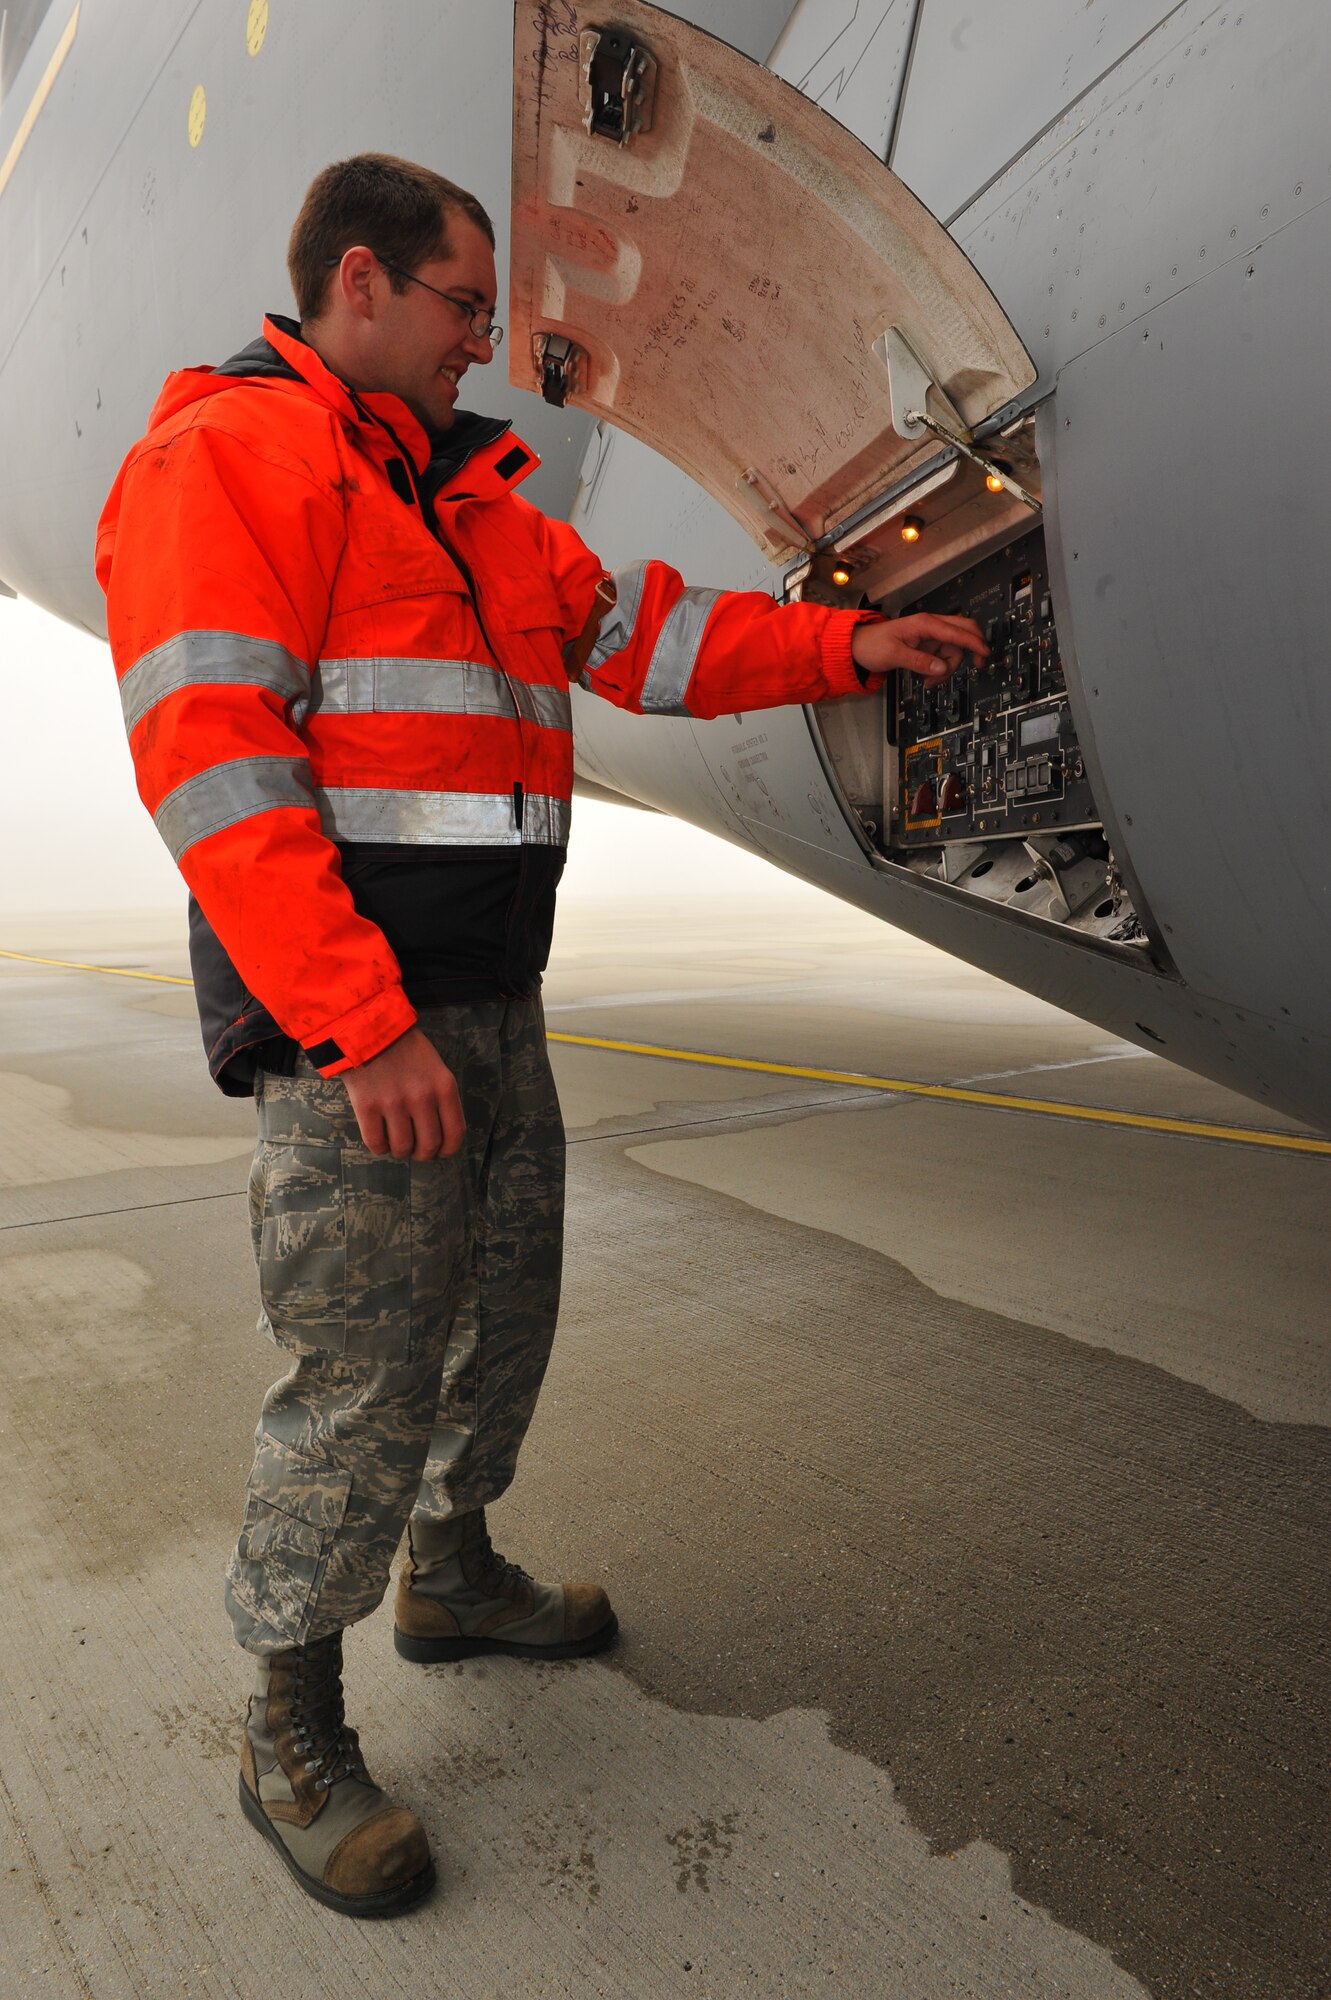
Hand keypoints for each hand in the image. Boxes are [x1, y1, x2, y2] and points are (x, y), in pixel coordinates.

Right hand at [343, 1026, 465, 1160]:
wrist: (368, 1029)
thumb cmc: (405, 1048)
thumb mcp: (435, 1067)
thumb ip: (440, 1096)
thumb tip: (441, 1132)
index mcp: (444, 1087)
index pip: (454, 1133)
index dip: (448, 1149)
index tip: (441, 1151)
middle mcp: (422, 1098)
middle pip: (428, 1145)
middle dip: (423, 1153)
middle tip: (416, 1149)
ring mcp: (393, 1103)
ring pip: (402, 1147)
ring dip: (400, 1151)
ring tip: (396, 1142)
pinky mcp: (367, 1107)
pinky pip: (376, 1143)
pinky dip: (380, 1147)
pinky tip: (380, 1138)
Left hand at [851, 612, 988, 682]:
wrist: (859, 646)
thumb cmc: (872, 644)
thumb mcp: (894, 654)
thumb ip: (919, 662)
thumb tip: (941, 668)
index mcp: (925, 623)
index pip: (957, 630)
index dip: (974, 642)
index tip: (985, 654)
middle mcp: (931, 627)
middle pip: (964, 632)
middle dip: (971, 649)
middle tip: (977, 665)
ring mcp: (931, 637)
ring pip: (954, 650)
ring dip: (948, 668)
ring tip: (930, 681)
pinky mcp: (928, 646)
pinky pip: (944, 657)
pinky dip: (940, 670)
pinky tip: (928, 678)